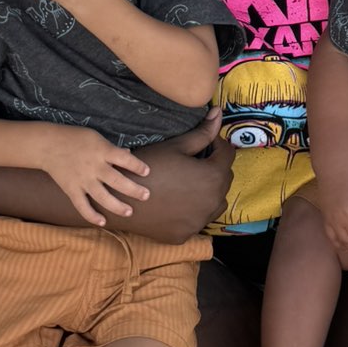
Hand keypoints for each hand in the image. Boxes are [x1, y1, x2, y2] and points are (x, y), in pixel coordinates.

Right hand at [36, 126, 150, 226]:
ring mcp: (82, 180)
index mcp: (102, 151)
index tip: (147, 172)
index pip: (124, 159)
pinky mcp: (71, 189)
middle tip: (146, 195)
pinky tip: (102, 222)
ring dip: (117, 206)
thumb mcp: (96, 137)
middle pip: (117, 181)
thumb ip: (112, 149)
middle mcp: (94, 167)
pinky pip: (82, 206)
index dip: (137, 166)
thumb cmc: (75, 138)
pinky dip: (91, 215)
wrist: (47, 145)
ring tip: (129, 212)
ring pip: (102, 197)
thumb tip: (129, 153)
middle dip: (133, 190)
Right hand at [128, 109, 234, 239]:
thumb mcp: (176, 146)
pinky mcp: (187, 234)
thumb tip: (218, 113)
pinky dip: (195, 211)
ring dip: (210, 191)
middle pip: (225, 180)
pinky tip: (179, 202)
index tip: (206, 143)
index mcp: (213, 176)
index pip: (227, 155)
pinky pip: (199, 219)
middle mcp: (213, 201)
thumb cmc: (147, 166)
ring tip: (190, 183)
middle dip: (215, 167)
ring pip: (217, 202)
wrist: (120, 197)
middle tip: (195, 162)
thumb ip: (202, 133)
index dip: (218, 145)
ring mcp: (200, 221)